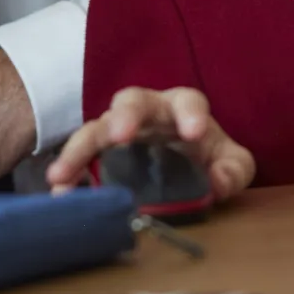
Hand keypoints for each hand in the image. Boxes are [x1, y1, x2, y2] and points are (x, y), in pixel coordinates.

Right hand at [46, 87, 255, 203]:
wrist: (186, 164)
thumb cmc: (206, 155)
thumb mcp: (232, 163)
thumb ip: (233, 170)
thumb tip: (217, 184)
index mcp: (182, 107)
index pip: (188, 101)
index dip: (190, 114)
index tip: (193, 134)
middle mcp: (146, 112)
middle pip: (132, 102)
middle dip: (125, 116)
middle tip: (119, 135)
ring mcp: (117, 130)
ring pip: (96, 129)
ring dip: (78, 150)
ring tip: (60, 176)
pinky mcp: (100, 153)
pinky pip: (80, 158)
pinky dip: (68, 174)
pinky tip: (59, 192)